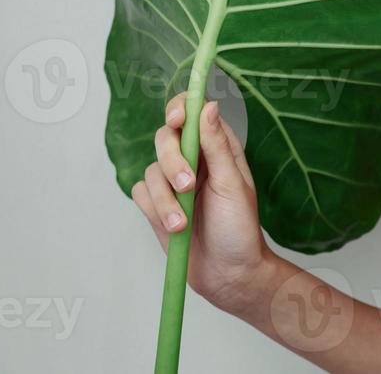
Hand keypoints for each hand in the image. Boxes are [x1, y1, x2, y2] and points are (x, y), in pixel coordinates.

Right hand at [131, 92, 275, 314]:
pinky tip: (173, 227)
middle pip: (164, 139)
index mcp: (217, 149)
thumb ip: (217, 146)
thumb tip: (208, 105)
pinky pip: (141, 193)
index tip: (176, 120)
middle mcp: (194, 160)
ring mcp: (173, 183)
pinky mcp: (158, 205)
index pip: (193, 113)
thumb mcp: (233, 185)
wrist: (228, 274)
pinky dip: (154, 209)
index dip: (180, 109)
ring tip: (183, 223)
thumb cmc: (239, 228)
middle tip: (187, 186)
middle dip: (171, 161)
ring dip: (165, 198)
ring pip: (150, 169)